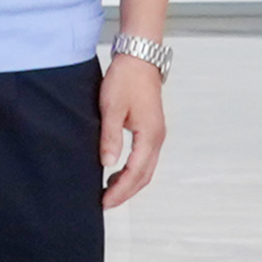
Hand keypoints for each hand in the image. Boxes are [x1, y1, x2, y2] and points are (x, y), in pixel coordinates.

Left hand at [97, 50, 168, 207]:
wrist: (139, 58)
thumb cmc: (125, 79)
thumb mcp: (112, 108)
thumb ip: (110, 138)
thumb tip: (108, 165)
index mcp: (149, 136)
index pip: (135, 173)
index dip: (120, 191)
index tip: (104, 202)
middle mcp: (157, 138)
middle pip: (144, 176)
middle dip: (125, 192)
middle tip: (105, 203)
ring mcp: (156, 134)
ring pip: (146, 169)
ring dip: (129, 183)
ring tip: (109, 191)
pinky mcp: (151, 129)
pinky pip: (145, 158)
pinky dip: (132, 171)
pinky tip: (117, 172)